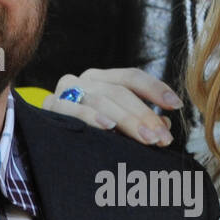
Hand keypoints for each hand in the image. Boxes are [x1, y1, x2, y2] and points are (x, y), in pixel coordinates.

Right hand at [43, 68, 182, 145]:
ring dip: (127, 120)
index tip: (176, 105)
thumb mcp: (116, 125)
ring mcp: (65, 90)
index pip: (132, 77)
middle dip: (146, 115)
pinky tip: (108, 128)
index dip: (156, 89)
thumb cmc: (85, 133)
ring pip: (102, 100)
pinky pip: (73, 110)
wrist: (43, 142)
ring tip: (147, 139)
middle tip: (163, 138)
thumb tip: (165, 125)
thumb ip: (140, 121)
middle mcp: (85, 80)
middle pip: (120, 92)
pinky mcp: (50, 107)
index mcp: (102, 79)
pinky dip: (92, 118)